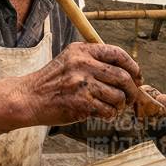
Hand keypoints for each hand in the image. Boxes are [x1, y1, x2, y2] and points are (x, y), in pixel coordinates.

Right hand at [0, 43, 143, 134]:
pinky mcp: (81, 103)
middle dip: (132, 90)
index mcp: (82, 50)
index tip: (137, 76)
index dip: (133, 66)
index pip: (118, 53)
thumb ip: (94, 60)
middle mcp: (83, 64)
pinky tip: (104, 114)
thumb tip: (127, 72)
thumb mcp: (69, 60)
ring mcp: (82, 83)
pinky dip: (110, 115)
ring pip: (118, 96)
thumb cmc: (51, 81)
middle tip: (130, 97)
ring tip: (114, 107)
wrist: (28, 97)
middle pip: (123, 76)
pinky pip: (108, 110)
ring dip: (121, 105)